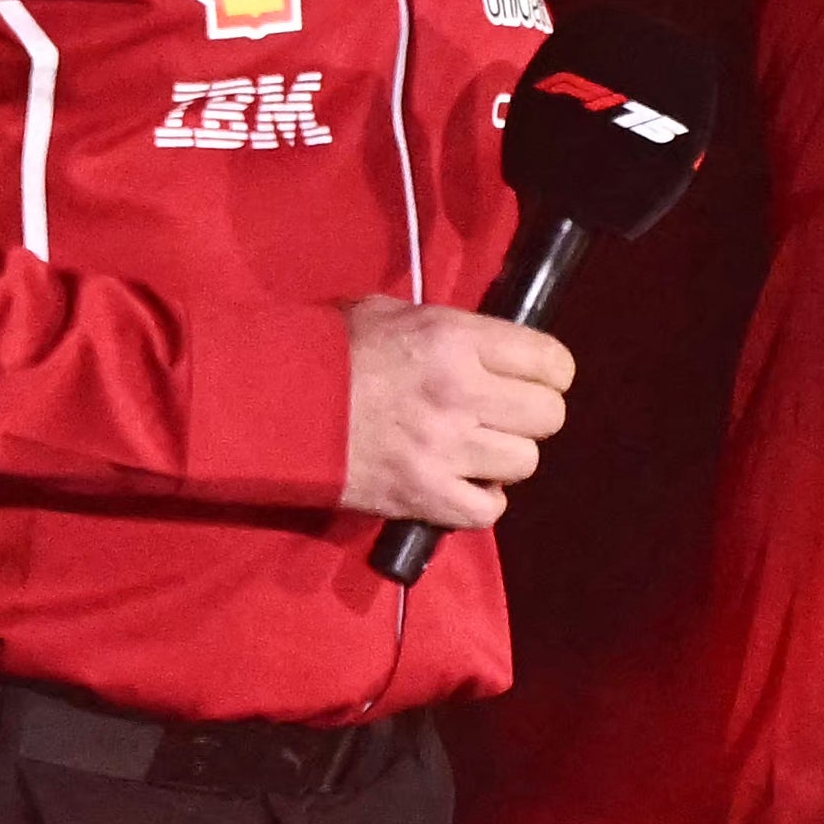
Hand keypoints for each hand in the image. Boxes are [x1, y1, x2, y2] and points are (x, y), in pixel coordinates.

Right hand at [340, 299, 573, 529]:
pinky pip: (489, 510)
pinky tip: (462, 483)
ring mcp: (445, 451)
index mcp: (455, 341)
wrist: (272, 405)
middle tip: (504, 413)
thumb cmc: (328, 351)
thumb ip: (449, 330)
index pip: (551, 361)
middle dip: (532, 414)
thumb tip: (489, 346)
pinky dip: (482, 499)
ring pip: (524, 463)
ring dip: (505, 457)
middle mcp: (461, 395)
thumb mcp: (391, 313)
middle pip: (549, 416)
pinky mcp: (425, 496)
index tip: (536, 375)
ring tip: (476, 448)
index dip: (550, 370)